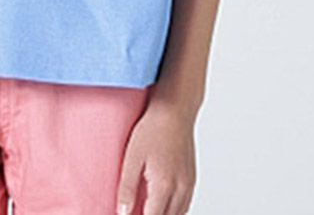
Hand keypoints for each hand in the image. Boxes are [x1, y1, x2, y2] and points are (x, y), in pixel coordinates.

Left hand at [115, 98, 195, 214]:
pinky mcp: (191, 176)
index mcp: (164, 186)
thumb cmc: (153, 128)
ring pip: (179, 214)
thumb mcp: (132, 157)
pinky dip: (174, 210)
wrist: (175, 110)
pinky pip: (185, 203)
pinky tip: (163, 203)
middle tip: (135, 211)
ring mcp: (188, 183)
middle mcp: (180, 189)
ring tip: (147, 208)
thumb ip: (127, 187)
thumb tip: (122, 212)